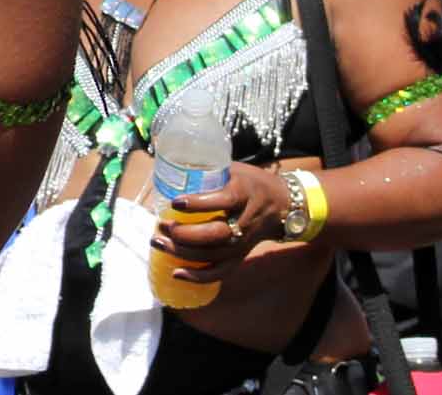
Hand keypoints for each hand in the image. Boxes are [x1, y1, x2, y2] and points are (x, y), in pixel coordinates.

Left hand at [151, 162, 293, 287]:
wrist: (282, 205)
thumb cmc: (251, 182)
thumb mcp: (234, 169)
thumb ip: (208, 169)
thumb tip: (171, 165)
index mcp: (244, 194)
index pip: (223, 201)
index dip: (199, 203)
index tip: (176, 202)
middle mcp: (245, 221)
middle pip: (216, 234)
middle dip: (186, 234)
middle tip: (162, 225)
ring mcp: (244, 242)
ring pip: (215, 255)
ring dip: (184, 253)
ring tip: (159, 243)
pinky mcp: (241, 255)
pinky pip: (221, 271)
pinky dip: (199, 276)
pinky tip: (176, 273)